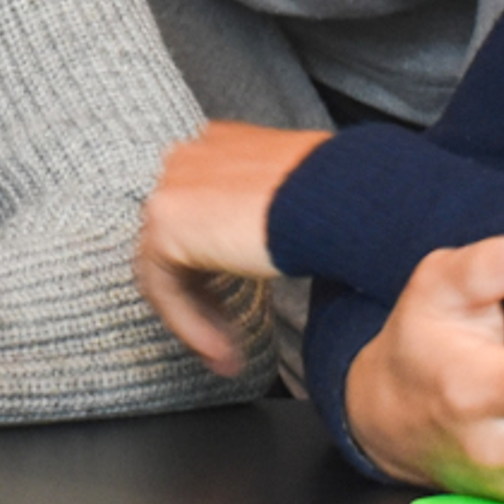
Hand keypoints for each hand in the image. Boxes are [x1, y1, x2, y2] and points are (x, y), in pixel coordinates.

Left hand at [135, 123, 328, 374]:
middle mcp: (186, 160)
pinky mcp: (167, 223)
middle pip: (178, 244)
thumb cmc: (336, 198)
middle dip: (205, 299)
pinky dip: (192, 325)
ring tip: (228, 355)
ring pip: (168, 271)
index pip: (197, 216)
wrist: (337, 197)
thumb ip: (261, 214)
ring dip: (199, 320)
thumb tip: (260, 249)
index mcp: (216, 148)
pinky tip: (222, 350)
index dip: (214, 268)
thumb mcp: (292, 198)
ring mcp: (171, 188)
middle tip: (229, 339)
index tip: (234, 304)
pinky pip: (167, 289)